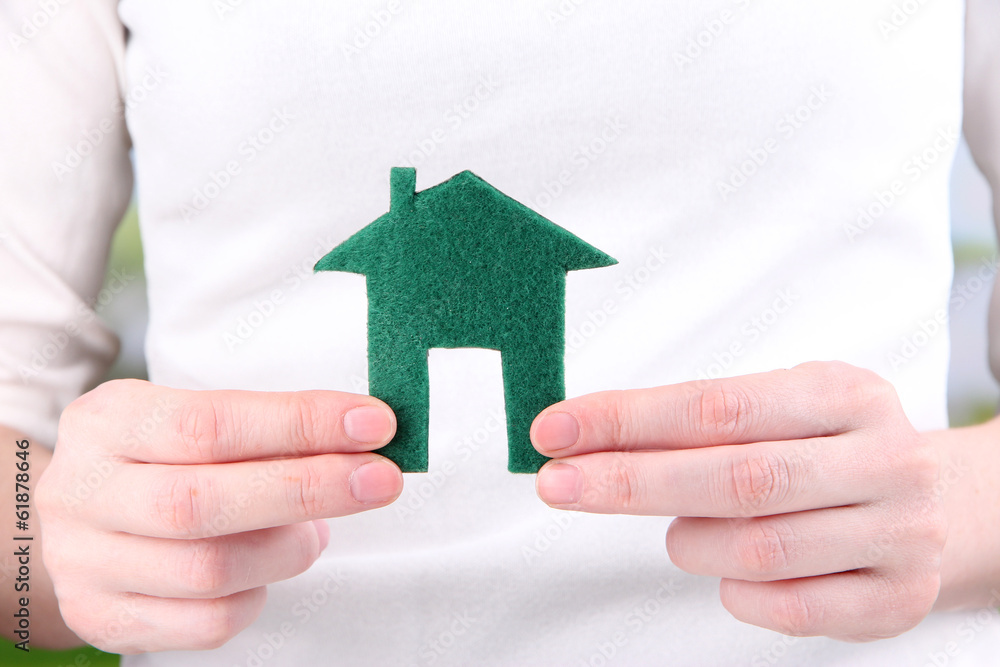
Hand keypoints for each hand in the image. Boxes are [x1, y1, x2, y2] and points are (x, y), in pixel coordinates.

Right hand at [37, 379, 400, 652]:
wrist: (80, 516)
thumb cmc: (157, 457)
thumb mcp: (190, 418)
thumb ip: (264, 428)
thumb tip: (361, 438)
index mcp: (110, 422)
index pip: (211, 422)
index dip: (300, 424)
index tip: (372, 423)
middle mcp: (86, 493)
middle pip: (203, 502)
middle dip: (309, 489)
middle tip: (380, 479)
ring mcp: (87, 564)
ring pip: (209, 570)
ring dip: (288, 548)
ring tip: (315, 528)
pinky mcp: (107, 619)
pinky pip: (207, 622)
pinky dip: (259, 594)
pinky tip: (267, 567)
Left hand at [530, 361, 945, 640]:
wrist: (949, 504)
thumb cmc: (834, 448)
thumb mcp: (785, 410)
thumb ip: (701, 424)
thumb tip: (588, 438)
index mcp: (844, 394)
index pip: (716, 405)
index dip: (627, 420)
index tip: (557, 430)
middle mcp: (881, 460)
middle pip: (734, 476)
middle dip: (630, 482)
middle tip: (559, 484)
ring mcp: (898, 533)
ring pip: (758, 548)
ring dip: (691, 541)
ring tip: (678, 532)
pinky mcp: (897, 599)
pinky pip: (788, 607)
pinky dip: (736, 592)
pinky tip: (729, 571)